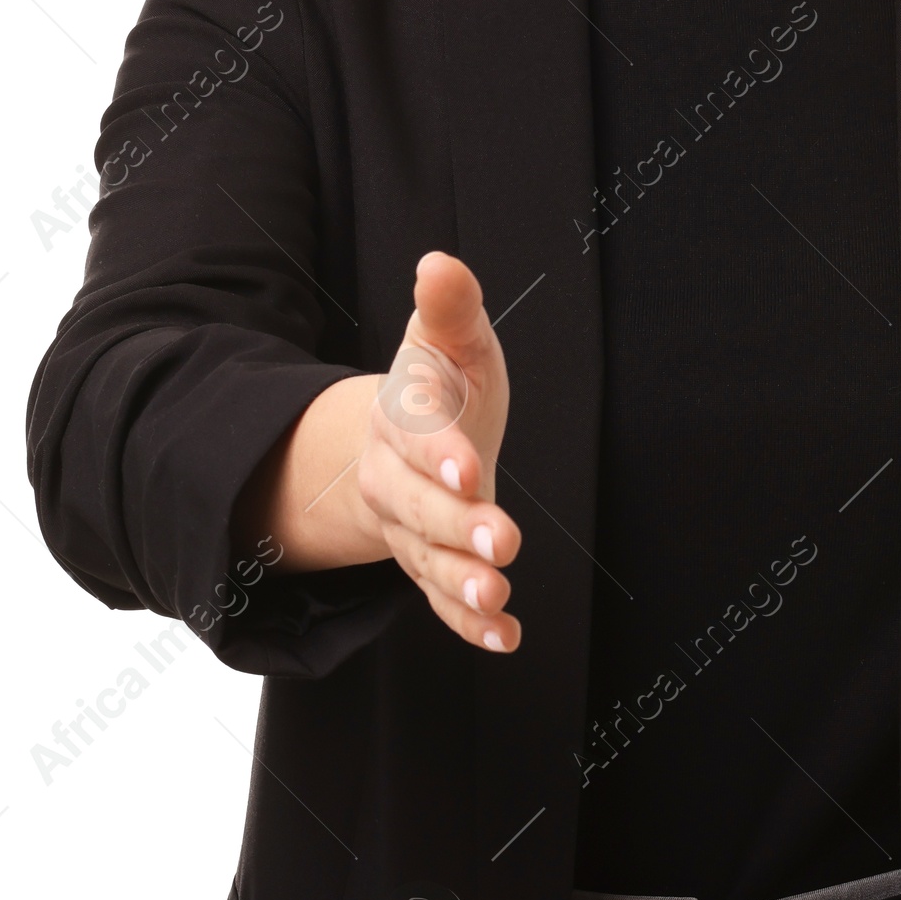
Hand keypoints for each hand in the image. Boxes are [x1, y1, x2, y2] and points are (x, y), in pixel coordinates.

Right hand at [355, 251, 520, 651]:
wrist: (411, 441)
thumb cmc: (443, 385)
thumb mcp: (450, 341)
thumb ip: (449, 308)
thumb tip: (439, 263)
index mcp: (401, 416)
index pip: (416, 435)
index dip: (440, 454)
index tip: (469, 470)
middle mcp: (393, 478)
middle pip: (415, 507)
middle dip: (454, 526)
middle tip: (500, 540)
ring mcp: (408, 529)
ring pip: (425, 561)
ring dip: (461, 583)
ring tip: (498, 596)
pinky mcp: (429, 565)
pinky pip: (441, 603)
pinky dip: (470, 624)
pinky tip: (507, 636)